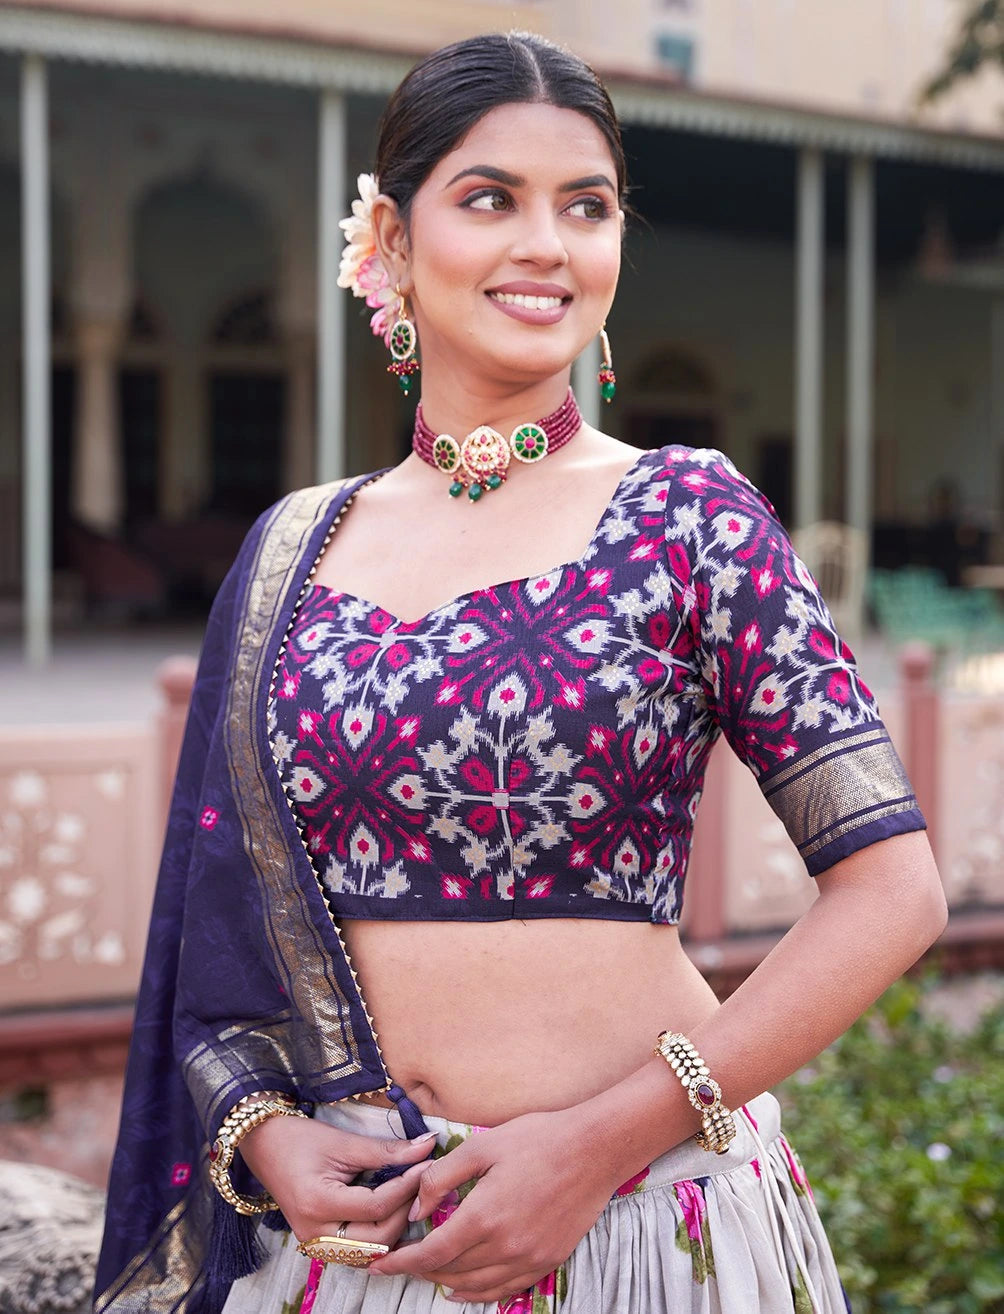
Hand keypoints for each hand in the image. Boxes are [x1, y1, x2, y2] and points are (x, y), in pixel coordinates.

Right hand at [239, 1111, 436, 1252]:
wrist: (264, 1147)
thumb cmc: (300, 1139)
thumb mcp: (344, 1142)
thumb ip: (386, 1151)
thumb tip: (427, 1147)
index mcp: (318, 1204)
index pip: (377, 1206)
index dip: (407, 1185)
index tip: (427, 1164)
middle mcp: (315, 1234)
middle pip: (378, 1238)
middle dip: (405, 1210)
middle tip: (422, 1182)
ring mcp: (316, 1245)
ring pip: (371, 1252)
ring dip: (396, 1228)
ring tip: (410, 1196)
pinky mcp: (320, 1247)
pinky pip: (359, 1253)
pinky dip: (380, 1237)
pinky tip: (391, 1213)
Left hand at [369, 1107, 619, 1303]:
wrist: (595, 1148)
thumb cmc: (538, 1139)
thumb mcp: (483, 1145)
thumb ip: (443, 1176)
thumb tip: (418, 1206)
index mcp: (485, 1216)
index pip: (432, 1252)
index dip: (403, 1261)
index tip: (381, 1262)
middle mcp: (506, 1246)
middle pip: (451, 1271)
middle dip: (419, 1269)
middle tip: (399, 1260)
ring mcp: (530, 1258)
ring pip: (477, 1285)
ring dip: (446, 1282)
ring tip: (425, 1274)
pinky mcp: (548, 1260)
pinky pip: (506, 1289)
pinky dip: (479, 1293)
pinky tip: (464, 1289)